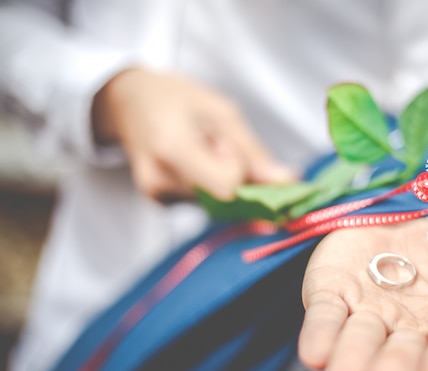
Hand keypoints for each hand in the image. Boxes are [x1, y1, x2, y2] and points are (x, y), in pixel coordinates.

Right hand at [92, 68, 295, 201]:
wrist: (129, 102)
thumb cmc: (176, 98)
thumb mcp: (221, 111)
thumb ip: (254, 152)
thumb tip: (289, 182)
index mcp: (172, 148)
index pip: (227, 186)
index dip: (239, 168)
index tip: (227, 143)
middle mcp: (160, 181)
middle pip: (225, 199)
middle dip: (235, 176)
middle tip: (215, 144)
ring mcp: (157, 196)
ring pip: (218, 204)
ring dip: (223, 181)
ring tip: (201, 151)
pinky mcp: (160, 203)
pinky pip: (204, 204)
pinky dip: (210, 186)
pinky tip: (194, 163)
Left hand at [298, 218, 427, 370]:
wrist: (407, 210)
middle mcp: (406, 327)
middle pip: (402, 352)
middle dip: (396, 368)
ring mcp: (367, 312)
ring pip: (359, 339)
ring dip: (353, 357)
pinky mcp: (331, 294)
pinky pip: (325, 315)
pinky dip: (320, 334)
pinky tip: (315, 354)